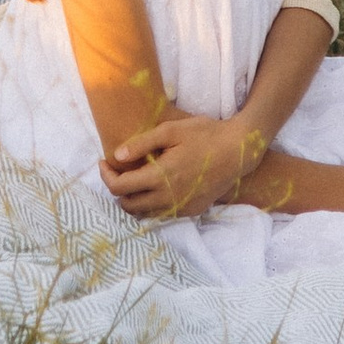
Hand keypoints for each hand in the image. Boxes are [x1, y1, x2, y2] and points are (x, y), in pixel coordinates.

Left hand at [100, 111, 256, 219]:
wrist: (239, 150)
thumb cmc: (205, 134)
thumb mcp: (171, 130)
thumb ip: (142, 144)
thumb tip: (117, 156)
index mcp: (160, 177)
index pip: (120, 187)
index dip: (106, 176)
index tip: (104, 162)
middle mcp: (168, 198)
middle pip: (128, 206)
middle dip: (118, 189)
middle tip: (119, 170)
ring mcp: (181, 207)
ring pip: (145, 213)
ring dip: (135, 199)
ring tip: (137, 177)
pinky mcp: (193, 210)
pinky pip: (164, 212)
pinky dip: (154, 202)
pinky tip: (160, 184)